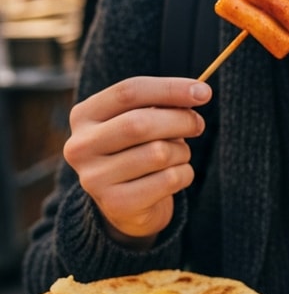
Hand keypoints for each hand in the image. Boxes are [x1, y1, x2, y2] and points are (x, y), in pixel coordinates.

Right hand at [63, 77, 210, 243]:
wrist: (128, 205)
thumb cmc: (139, 150)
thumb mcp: (143, 121)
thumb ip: (162, 104)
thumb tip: (198, 92)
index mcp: (83, 116)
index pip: (128, 92)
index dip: (170, 88)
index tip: (204, 91)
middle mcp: (80, 146)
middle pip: (140, 123)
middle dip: (180, 121)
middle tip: (198, 124)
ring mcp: (94, 178)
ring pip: (158, 153)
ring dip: (182, 152)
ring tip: (178, 155)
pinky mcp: (116, 203)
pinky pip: (169, 180)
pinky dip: (184, 174)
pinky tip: (175, 177)